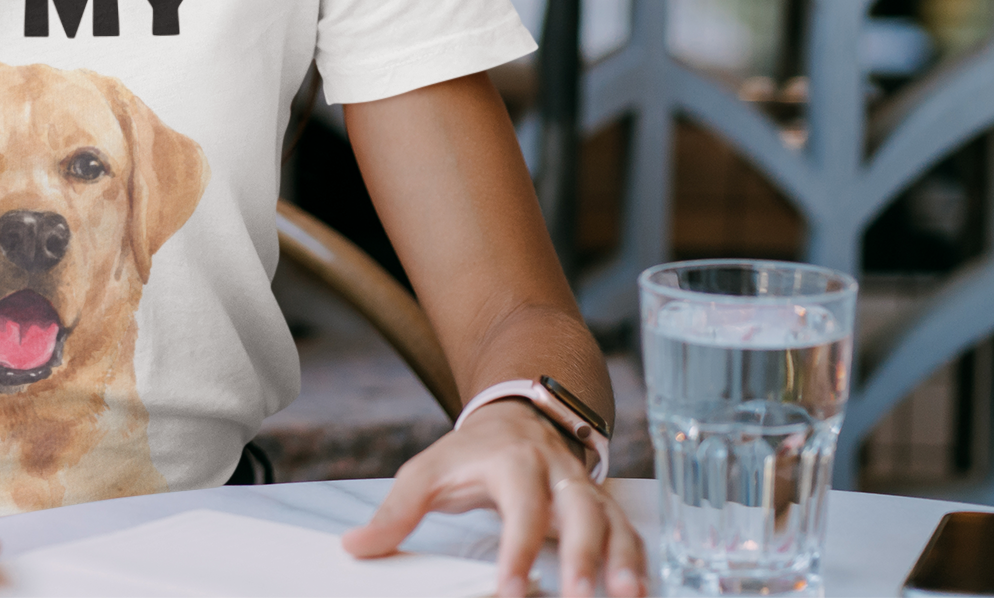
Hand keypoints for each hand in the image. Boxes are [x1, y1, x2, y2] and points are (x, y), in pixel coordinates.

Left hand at [342, 400, 644, 597]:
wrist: (520, 414)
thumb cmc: (473, 451)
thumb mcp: (428, 471)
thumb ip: (395, 511)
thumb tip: (355, 546)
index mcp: (514, 463)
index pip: (520, 509)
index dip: (517, 552)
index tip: (511, 591)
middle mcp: (558, 475)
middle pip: (580, 515)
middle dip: (584, 558)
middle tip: (580, 596)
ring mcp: (585, 492)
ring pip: (614, 524)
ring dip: (623, 562)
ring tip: (627, 596)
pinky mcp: (603, 509)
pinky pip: (629, 534)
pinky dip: (637, 562)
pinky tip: (638, 591)